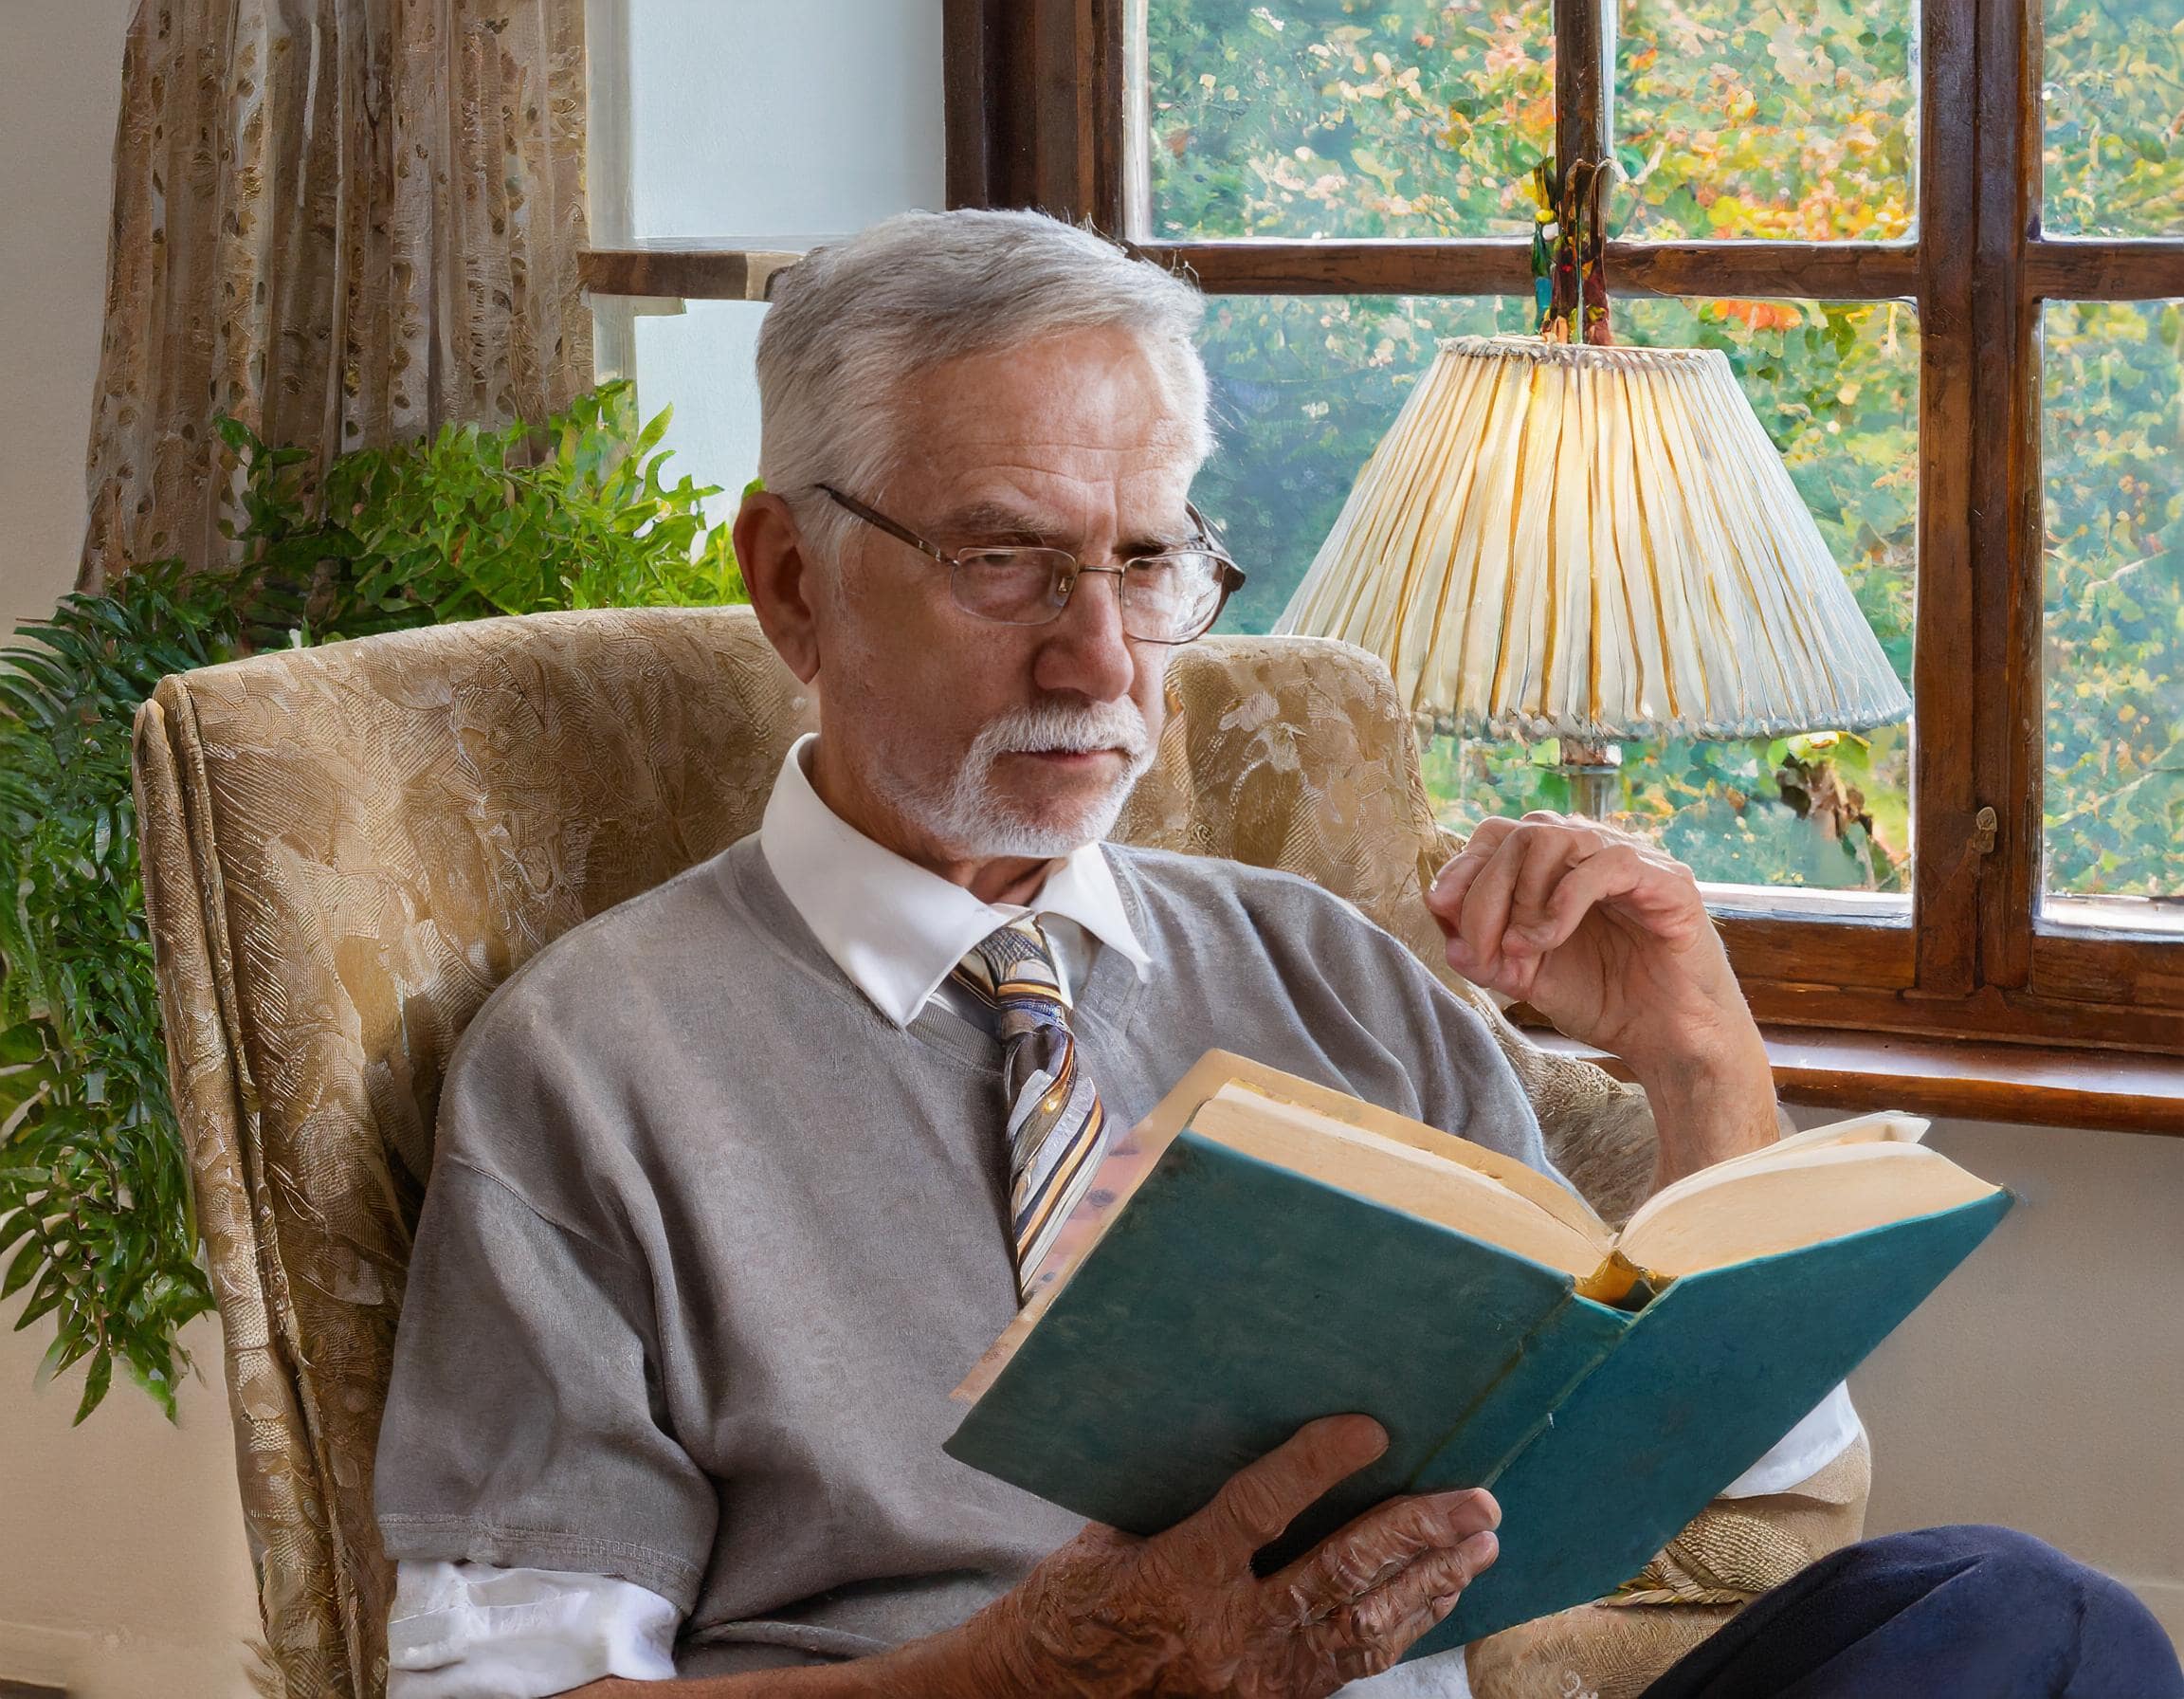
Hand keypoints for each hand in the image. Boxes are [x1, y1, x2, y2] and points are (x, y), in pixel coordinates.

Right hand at [971, 1414, 1499, 1697]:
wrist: (1049, 1695)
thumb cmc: (1075, 1600)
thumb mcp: (1113, 1533)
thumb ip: (1184, 1493)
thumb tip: (1249, 1425)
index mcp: (1173, 1577)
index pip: (1256, 1512)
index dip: (1314, 1467)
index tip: (1369, 1428)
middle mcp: (1223, 1634)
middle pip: (1336, 1579)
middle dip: (1414, 1535)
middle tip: (1475, 1499)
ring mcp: (1253, 1680)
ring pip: (1361, 1629)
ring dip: (1430, 1581)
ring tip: (1480, 1541)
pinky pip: (1352, 1664)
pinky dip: (1404, 1625)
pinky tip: (1438, 1592)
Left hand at [1427, 813, 1757, 1073]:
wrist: (1669, 1040)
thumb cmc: (1605, 1001)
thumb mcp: (1526, 975)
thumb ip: (1485, 948)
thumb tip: (1444, 924)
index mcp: (1558, 867)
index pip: (1498, 835)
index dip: (1463, 867)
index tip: (1441, 910)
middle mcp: (1592, 852)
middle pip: (1519, 833)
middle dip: (1486, 892)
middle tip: (1487, 951)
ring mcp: (1631, 860)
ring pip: (1555, 838)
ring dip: (1523, 897)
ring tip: (1522, 950)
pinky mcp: (1667, 881)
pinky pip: (1605, 864)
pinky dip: (1563, 900)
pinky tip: (1548, 940)